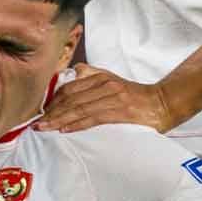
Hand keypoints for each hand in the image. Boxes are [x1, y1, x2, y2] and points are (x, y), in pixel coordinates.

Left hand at [37, 64, 176, 133]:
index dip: (52, 100)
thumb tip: (74, 71)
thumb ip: (93, 76)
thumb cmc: (136, 95)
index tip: (40, 111)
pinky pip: (93, 118)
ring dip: (59, 119)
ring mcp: (112, 97)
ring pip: (78, 108)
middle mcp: (104, 85)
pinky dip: (76, 124)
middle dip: (51, 112)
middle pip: (70, 98)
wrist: (164, 102)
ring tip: (45, 128)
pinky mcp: (120, 111)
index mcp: (100, 78)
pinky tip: (64, 129)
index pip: (69, 89)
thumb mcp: (113, 80)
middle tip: (36, 123)